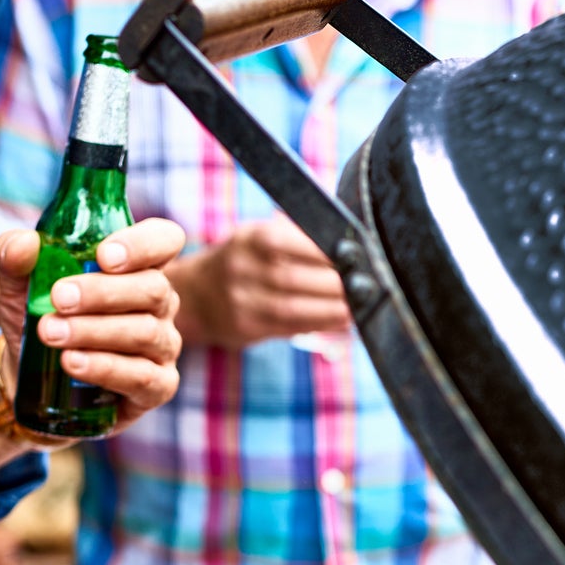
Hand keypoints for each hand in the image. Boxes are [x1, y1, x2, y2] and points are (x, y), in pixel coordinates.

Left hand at [0, 217, 186, 473]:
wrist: (32, 379)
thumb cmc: (42, 318)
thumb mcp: (19, 285)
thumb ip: (15, 257)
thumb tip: (25, 244)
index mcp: (137, 267)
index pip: (165, 240)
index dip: (143, 244)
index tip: (103, 255)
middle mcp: (160, 304)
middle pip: (153, 288)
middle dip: (103, 292)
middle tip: (58, 299)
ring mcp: (163, 346)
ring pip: (147, 332)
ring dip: (95, 331)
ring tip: (51, 333)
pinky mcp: (158, 387)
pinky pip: (143, 377)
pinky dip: (105, 368)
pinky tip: (72, 363)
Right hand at [167, 217, 351, 351]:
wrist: (197, 295)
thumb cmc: (245, 260)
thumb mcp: (259, 236)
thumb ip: (297, 236)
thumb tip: (348, 241)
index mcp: (250, 238)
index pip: (290, 241)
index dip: (325, 251)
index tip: (357, 256)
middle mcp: (241, 268)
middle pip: (294, 278)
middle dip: (335, 284)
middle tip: (367, 286)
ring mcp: (240, 300)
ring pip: (293, 308)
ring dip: (332, 310)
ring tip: (359, 307)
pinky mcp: (246, 327)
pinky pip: (289, 328)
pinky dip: (321, 325)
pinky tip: (342, 321)